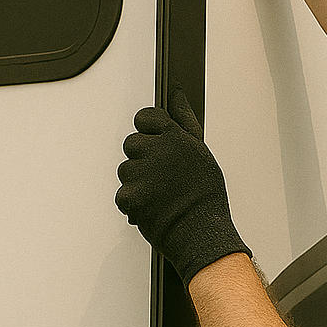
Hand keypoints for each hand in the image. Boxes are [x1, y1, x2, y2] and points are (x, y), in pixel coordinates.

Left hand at [116, 87, 250, 284]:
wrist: (201, 234)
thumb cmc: (204, 196)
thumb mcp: (200, 152)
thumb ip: (183, 120)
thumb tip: (177, 93)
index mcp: (175, 137)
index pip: (145, 118)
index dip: (149, 132)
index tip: (157, 146)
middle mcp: (157, 151)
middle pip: (131, 143)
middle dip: (142, 158)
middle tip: (162, 177)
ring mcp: (141, 174)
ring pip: (125, 169)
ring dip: (137, 181)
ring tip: (160, 195)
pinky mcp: (129, 196)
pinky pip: (122, 193)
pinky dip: (133, 202)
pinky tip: (152, 207)